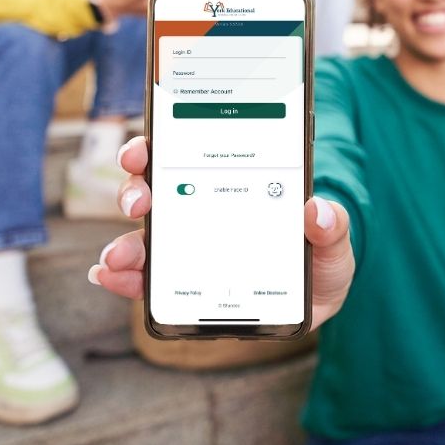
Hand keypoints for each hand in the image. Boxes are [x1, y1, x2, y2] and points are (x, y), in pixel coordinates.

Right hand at [88, 137, 354, 330]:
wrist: (317, 298)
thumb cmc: (321, 256)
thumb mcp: (335, 240)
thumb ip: (333, 226)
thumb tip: (317, 210)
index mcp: (232, 182)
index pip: (186, 152)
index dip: (157, 146)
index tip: (144, 151)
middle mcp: (201, 205)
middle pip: (156, 188)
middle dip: (137, 191)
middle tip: (139, 203)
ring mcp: (190, 244)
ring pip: (144, 235)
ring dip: (124, 243)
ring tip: (117, 259)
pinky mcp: (183, 282)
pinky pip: (145, 278)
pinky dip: (123, 278)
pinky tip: (109, 278)